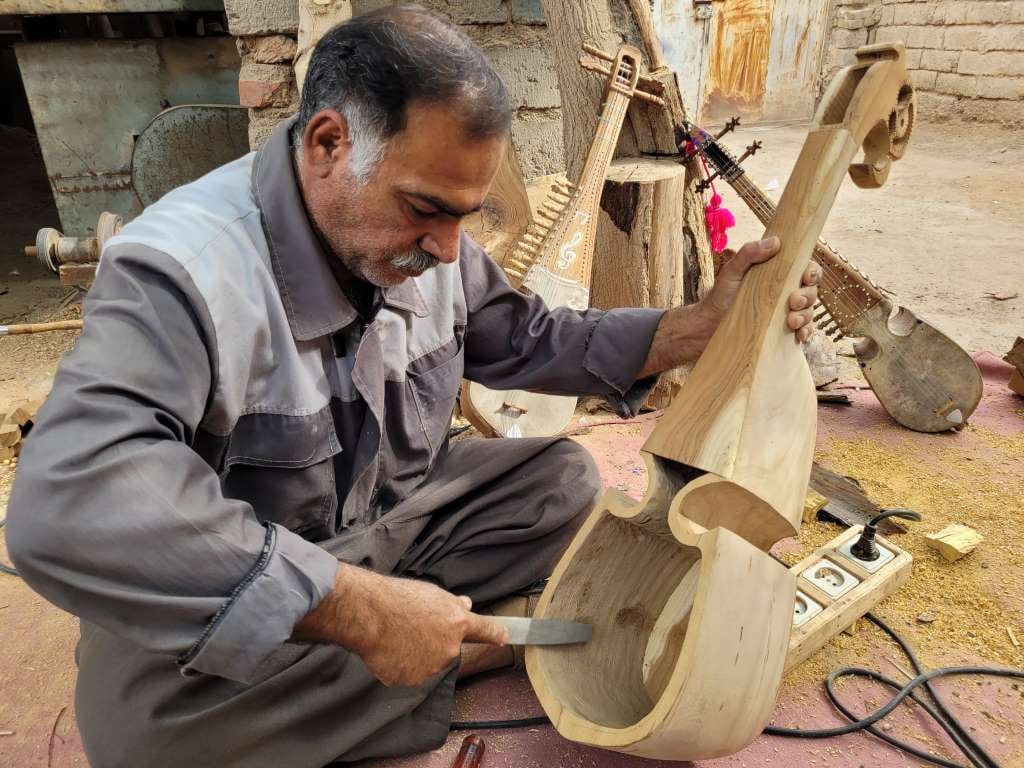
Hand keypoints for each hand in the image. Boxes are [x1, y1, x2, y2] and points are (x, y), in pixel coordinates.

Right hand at [294, 564, 508, 686]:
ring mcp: (430, 667)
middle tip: (412, 628)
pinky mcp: (410, 680)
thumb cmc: (398, 598)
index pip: (484, 629)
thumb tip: (466, 604)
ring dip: (415, 656)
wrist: (370, 615)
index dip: (495, 634)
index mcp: (457, 623)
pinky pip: (406, 675)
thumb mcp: (431, 593)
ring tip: (397, 637)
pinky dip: (398, 666)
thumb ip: (452, 604)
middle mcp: (449, 648)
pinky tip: (388, 650)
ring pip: (425, 664)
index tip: (504, 637)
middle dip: (434, 642)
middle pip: (446, 649)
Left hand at [702, 237, 820, 342]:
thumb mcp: (732, 271)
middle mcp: (784, 293)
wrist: (707, 327)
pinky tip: (799, 335)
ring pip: (809, 312)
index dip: (812, 273)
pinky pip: (803, 331)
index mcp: (777, 275)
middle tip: (793, 302)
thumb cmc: (720, 296)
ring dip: (806, 316)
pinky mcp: (782, 332)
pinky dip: (806, 332)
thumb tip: (775, 241)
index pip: (805, 269)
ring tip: (791, 321)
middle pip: (811, 291)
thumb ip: (749, 254)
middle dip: (807, 296)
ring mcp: (784, 313)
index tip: (806, 277)